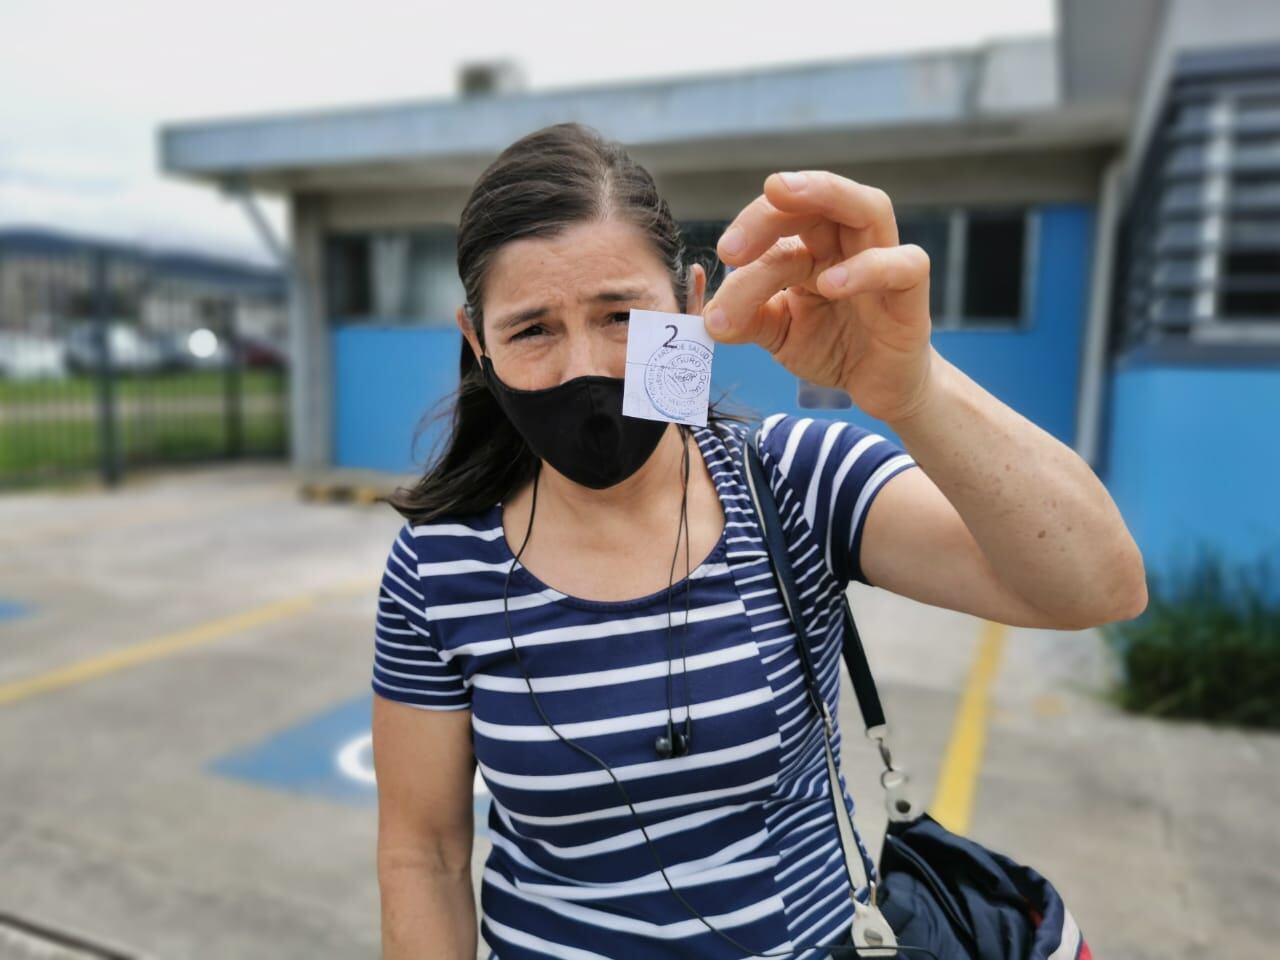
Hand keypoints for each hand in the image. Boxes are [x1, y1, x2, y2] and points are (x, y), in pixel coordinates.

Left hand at [703, 171, 934, 423]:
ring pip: (869, 206)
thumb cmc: (833, 347)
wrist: (880, 386)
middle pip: (821, 199)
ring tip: (782, 204)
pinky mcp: (911, 295)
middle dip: (774, 209)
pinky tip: (830, 284)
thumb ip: (747, 320)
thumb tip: (709, 320)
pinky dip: (867, 268)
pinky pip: (903, 264)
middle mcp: (849, 244)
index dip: (749, 229)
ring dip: (827, 196)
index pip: (782, 221)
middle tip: (734, 243)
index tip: (723, 256)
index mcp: (814, 247)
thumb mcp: (778, 333)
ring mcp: (884, 262)